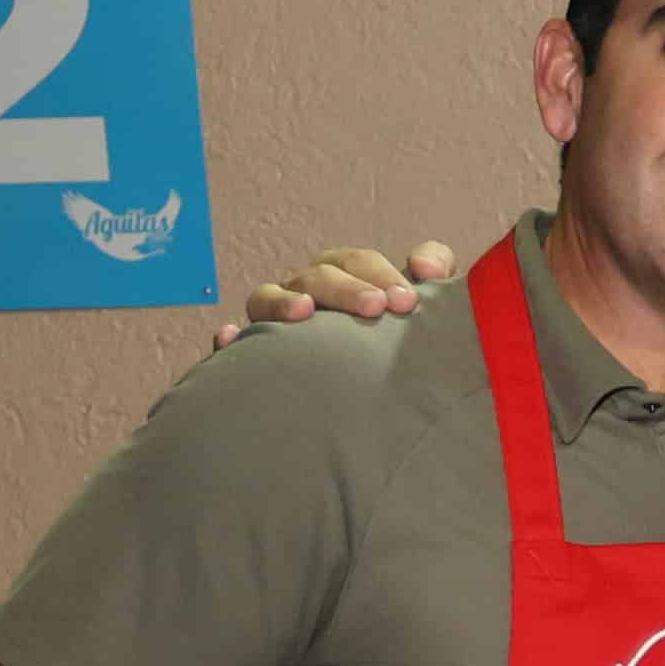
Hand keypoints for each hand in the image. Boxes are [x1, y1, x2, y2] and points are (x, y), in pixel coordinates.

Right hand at [214, 238, 455, 352]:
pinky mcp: (253, 354)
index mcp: (347, 278)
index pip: (359, 263)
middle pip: (318, 276)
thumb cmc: (398, 343)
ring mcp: (277, 321)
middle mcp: (309, 293)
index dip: (382, 273)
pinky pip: (233, 344)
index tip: (408, 300)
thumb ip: (435, 271)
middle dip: (346, 287)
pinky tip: (231, 339)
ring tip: (303, 311)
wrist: (378, 403)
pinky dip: (229, 338)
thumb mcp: (421, 307)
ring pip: (267, 298)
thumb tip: (424, 265)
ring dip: (282, 301)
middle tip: (375, 308)